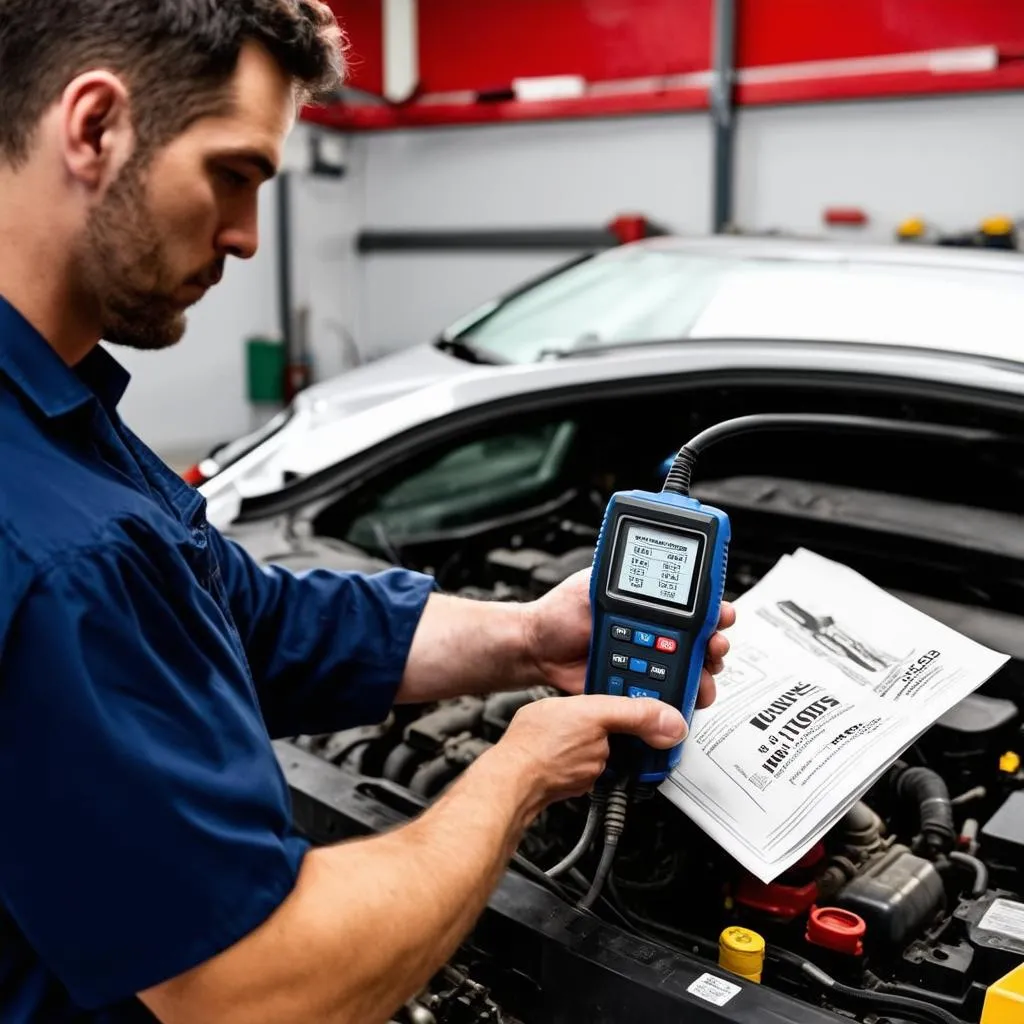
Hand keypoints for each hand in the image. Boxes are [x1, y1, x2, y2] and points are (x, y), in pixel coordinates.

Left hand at [494, 694, 685, 813]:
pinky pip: (597, 773)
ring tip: (618, 767)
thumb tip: (669, 720)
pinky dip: (602, 778)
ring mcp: (566, 747)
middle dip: (633, 740)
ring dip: (618, 762)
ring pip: (611, 754)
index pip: (623, 695)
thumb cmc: (539, 748)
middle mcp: (571, 720)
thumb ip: (635, 715)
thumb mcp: (597, 720)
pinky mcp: (565, 773)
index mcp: (579, 699)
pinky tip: (597, 780)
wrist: (513, 788)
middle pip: (621, 727)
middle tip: (650, 748)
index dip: (646, 707)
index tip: (666, 721)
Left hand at [521, 569, 734, 707]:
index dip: (714, 612)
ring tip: (702, 674)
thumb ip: (622, 576)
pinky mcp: (637, 689)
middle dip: (716, 646)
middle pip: (701, 643)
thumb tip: (645, 561)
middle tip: (715, 647)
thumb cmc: (559, 614)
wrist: (537, 649)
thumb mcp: (594, 584)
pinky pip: (665, 697)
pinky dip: (679, 699)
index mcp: (650, 607)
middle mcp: (655, 634)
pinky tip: (681, 697)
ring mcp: (648, 663)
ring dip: (704, 675)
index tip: (723, 615)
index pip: (693, 607)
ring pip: (689, 672)